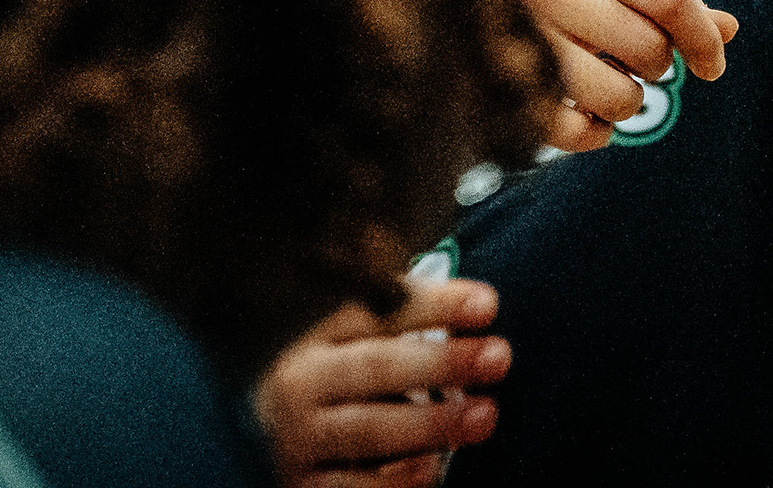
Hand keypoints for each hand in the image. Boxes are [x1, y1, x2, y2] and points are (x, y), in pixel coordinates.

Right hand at [257, 280, 508, 486]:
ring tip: (486, 415)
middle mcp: (299, 386)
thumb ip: (395, 327)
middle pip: (374, 368)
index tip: (489, 304)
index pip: (374, 312)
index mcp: (313, 339)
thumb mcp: (352, 352)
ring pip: (369, 430)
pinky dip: (394, 481)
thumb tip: (477, 302)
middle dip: (440, 361)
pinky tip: (430, 470)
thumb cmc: (335, 396)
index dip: (433, 306)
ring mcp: (298, 442)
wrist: (272, 453)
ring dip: (432, 422)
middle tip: (499, 356)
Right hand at [517, 0, 734, 153]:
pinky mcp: (503, 89)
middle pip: (649, 49)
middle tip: (628, 57)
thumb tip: (731, 28)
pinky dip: (595, 133)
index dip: (704, 37)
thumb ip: (666, 2)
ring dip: (627, 102)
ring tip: (602, 81)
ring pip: (619, 97)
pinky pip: (578, 134)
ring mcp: (520, 38)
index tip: (713, 64)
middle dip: (656, 66)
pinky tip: (583, 113)